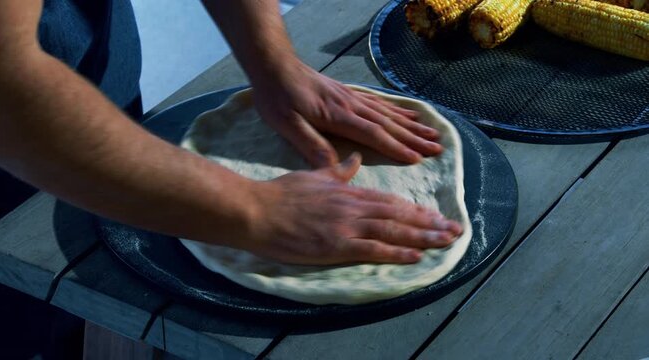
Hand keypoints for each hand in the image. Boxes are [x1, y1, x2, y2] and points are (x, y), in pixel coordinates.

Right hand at [245, 153, 462, 264]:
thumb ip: (338, 172)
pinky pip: (373, 250)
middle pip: (399, 216)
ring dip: (423, 237)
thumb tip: (355, 160)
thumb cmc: (280, 194)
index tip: (435, 215)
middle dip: (430, 223)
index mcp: (348, 192)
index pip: (389, 201)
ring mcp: (346, 227)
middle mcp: (353, 208)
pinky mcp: (336, 246)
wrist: (256, 210)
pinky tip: (416, 256)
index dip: (415, 209)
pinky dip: (397, 253)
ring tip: (446, 241)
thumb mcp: (313, 176)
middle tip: (456, 230)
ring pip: (393, 232)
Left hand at [253, 62, 442, 166]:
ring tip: (432, 133)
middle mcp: (351, 105)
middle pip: (388, 124)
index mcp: (338, 116)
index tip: (417, 159)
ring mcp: (352, 97)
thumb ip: (310, 144)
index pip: (373, 134)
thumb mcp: (286, 124)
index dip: (396, 148)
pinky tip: (409, 113)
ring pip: (388, 112)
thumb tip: (334, 167)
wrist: (273, 66)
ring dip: (411, 125)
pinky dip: (397, 109)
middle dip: (413, 138)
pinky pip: (379, 102)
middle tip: (437, 149)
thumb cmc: (277, 97)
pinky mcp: (348, 93)